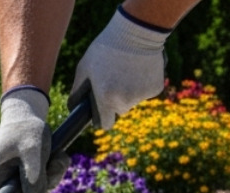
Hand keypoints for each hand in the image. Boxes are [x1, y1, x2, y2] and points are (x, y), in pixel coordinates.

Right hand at [0, 88, 65, 192]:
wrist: (28, 109)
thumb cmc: (27, 127)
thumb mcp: (33, 151)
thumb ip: (34, 179)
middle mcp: (0, 177)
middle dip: (41, 190)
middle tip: (54, 172)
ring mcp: (12, 174)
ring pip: (34, 190)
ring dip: (52, 178)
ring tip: (58, 158)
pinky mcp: (24, 169)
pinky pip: (40, 180)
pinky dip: (53, 171)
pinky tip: (58, 156)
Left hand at [72, 6, 168, 129]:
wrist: (137, 31)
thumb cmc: (105, 49)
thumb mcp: (84, 69)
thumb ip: (77, 92)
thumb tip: (73, 108)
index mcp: (106, 100)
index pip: (105, 124)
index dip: (103, 119)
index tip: (102, 113)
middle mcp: (125, 102)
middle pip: (120, 110)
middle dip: (116, 100)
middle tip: (114, 79)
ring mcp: (142, 96)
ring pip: (133, 99)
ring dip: (130, 90)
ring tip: (127, 70)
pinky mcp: (156, 88)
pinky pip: (146, 90)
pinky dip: (144, 82)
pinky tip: (140, 67)